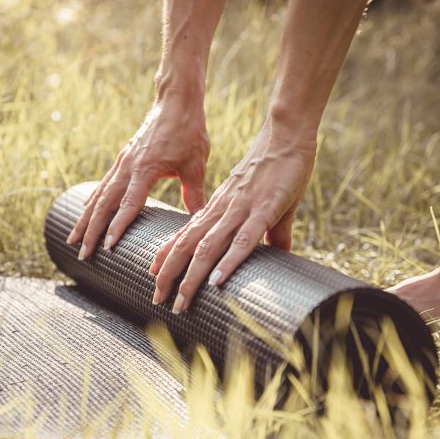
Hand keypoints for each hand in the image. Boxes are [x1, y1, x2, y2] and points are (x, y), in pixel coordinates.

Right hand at [67, 94, 209, 258]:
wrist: (175, 101)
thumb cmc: (188, 131)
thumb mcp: (196, 164)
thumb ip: (194, 194)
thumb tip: (200, 222)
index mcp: (145, 169)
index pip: (129, 203)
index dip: (118, 226)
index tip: (108, 247)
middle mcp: (128, 166)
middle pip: (104, 204)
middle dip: (92, 231)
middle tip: (83, 254)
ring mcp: (122, 162)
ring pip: (98, 196)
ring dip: (85, 219)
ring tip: (73, 239)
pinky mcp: (122, 159)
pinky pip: (103, 185)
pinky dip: (92, 201)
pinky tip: (84, 212)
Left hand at [150, 118, 315, 312]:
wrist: (287, 136)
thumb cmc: (277, 169)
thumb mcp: (268, 204)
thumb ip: (271, 231)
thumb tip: (280, 252)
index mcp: (218, 208)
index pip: (185, 235)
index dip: (167, 255)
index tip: (152, 275)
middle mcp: (221, 211)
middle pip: (186, 246)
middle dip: (169, 275)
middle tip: (157, 300)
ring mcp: (240, 210)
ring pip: (207, 248)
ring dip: (191, 278)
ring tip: (180, 302)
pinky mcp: (264, 210)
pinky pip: (242, 240)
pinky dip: (227, 262)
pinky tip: (217, 282)